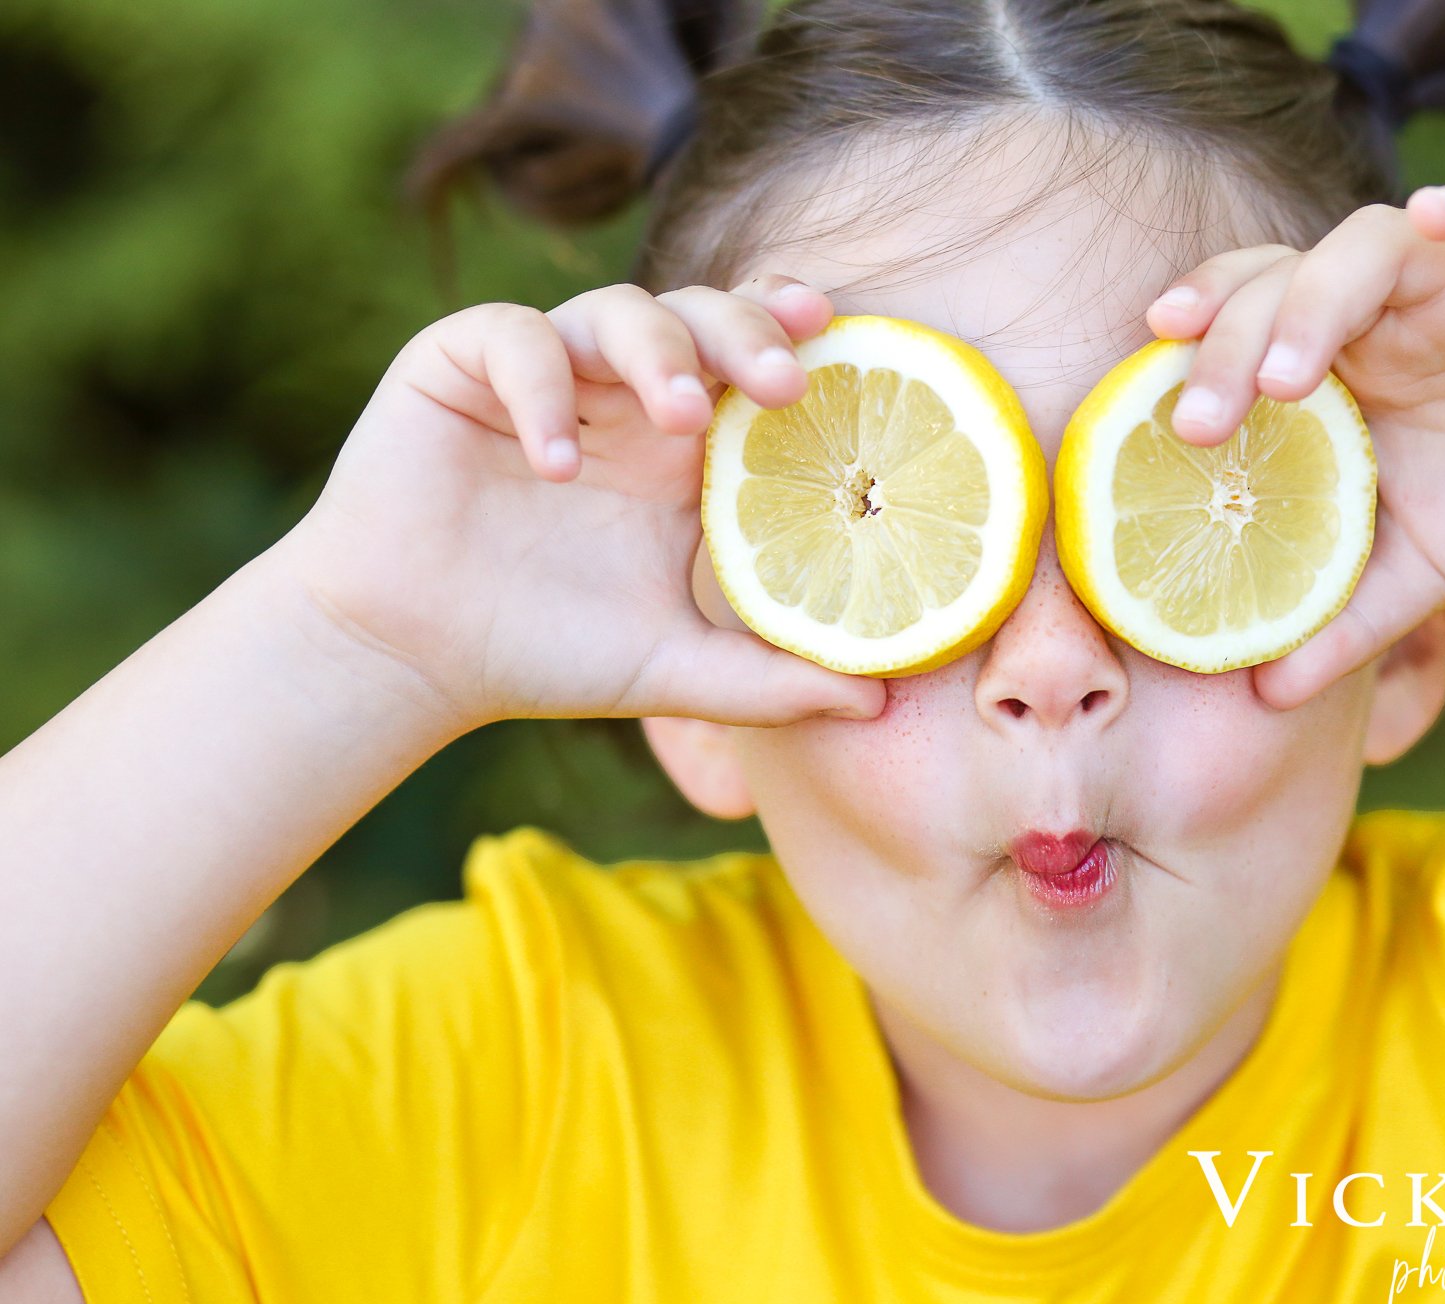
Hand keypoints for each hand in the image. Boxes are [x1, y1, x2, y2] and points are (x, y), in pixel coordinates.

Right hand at [277, 277, 886, 728]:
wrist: (412, 658)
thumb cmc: (546, 653)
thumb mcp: (673, 671)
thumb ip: (771, 682)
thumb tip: (880, 702)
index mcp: (686, 450)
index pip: (753, 363)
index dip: (796, 336)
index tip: (842, 339)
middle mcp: (624, 397)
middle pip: (702, 316)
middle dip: (746, 332)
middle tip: (780, 382)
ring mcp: (548, 373)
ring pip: (617, 310)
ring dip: (657, 352)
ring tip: (675, 417)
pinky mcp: (461, 365)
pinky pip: (513, 338)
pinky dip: (541, 388)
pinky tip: (556, 463)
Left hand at [1146, 177, 1444, 707]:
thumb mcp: (1417, 578)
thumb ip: (1339, 622)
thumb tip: (1264, 700)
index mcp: (1344, 363)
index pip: (1248, 316)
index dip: (1196, 333)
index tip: (1143, 380)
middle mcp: (1389, 312)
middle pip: (1286, 279)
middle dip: (1233, 338)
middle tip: (1201, 421)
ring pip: (1373, 245)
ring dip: (1318, 296)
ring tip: (1288, 377)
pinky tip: (1441, 212)